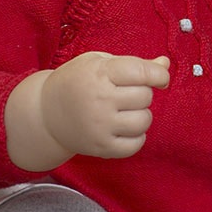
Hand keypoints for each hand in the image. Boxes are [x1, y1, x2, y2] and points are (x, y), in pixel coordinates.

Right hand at [6, 52, 169, 169]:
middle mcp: (99, 100)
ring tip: (125, 111)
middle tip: (125, 94)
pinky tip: (124, 128)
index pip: (141, 72)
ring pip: (144, 121)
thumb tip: (165, 64)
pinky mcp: (101, 147)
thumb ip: (135, 64)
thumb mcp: (100, 64)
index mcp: (99, 73)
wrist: (45, 113)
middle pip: (145, 96)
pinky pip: (136, 144)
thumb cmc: (78, 82)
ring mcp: (100, 126)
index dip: (158, 75)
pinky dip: (136, 137)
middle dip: (142, 94)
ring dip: (141, 115)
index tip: (160, 79)